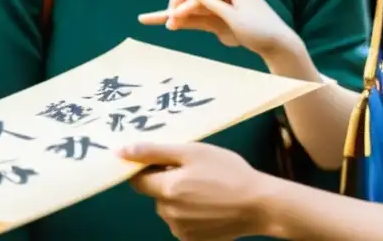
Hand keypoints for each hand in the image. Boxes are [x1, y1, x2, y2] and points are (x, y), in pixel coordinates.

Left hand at [120, 141, 275, 240]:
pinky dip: (192, 213)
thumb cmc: (228, 172)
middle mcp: (169, 214)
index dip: (147, 168)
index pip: (137, 180)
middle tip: (194, 171)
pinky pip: (183, 222)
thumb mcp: (191, 152)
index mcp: (166, 190)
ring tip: (207, 187)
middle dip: (167, 181)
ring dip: (180, 197)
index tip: (163, 161)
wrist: (262, 205)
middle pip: (155, 193)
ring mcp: (182, 231)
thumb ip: (154, 152)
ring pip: (169, 208)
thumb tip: (120, 152)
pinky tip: (211, 205)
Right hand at [137, 0, 299, 60]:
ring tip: (159, 22)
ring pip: (196, 9)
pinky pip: (201, 19)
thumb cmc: (260, 30)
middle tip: (167, 19)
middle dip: (179, 7)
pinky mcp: (224, 20)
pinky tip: (173, 24)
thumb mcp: (231, 18)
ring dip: (180, 16)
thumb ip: (207, 7)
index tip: (172, 9)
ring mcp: (225, 7)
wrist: (280, 48)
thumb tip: (184, 2)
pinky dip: (188, 22)